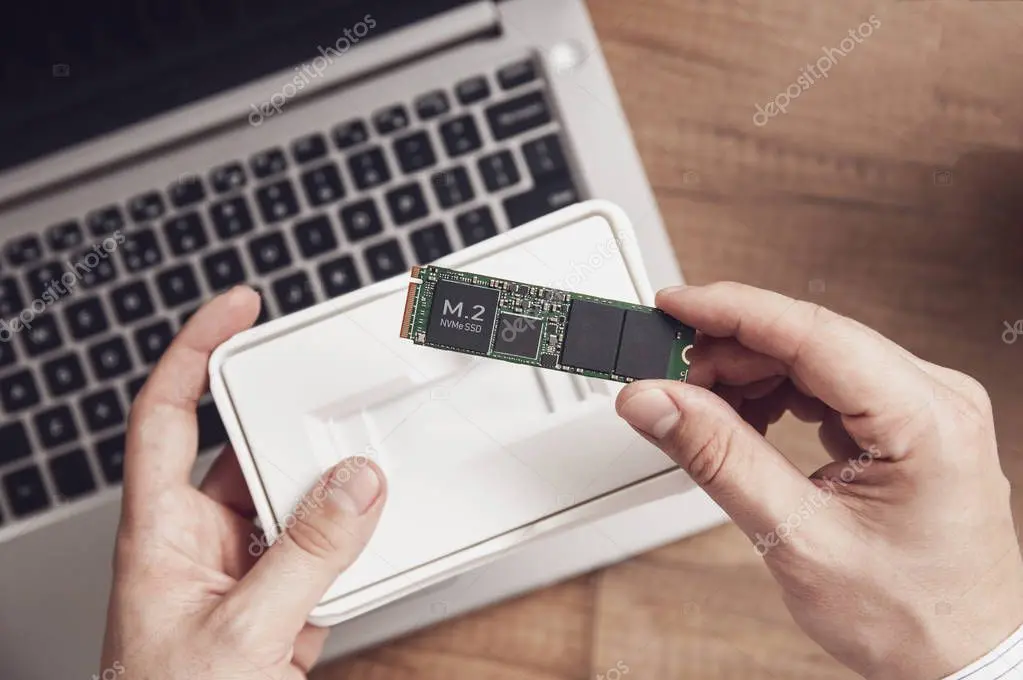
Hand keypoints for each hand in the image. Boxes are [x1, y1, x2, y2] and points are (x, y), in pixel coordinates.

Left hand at [99, 287, 386, 678]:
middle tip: (340, 408)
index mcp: (159, 535)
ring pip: (295, 507)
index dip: (196, 349)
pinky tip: (366, 557)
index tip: (239, 306)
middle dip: (295, 435)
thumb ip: (305, 556)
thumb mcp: (243, 637)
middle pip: (247, 454)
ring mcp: (239, 576)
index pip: (166, 415)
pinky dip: (350, 550)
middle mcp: (197, 544)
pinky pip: (321, 554)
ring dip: (334, 504)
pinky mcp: (276, 607)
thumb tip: (355, 483)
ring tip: (368, 492)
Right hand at [616, 282, 1022, 678]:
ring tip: (703, 412)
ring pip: (813, 357)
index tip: (671, 306)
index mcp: (926, 419)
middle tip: (668, 380)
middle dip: (730, 352)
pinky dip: (775, 395)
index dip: (731, 310)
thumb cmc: (909, 617)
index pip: (811, 332)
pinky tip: (743, 422)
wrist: (956, 660)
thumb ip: (719, 457)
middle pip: (809, 338)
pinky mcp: (905, 423)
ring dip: (749, 374)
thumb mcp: (796, 537)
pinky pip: (827, 384)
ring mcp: (923, 408)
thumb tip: (656, 401)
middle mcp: (935, 398)